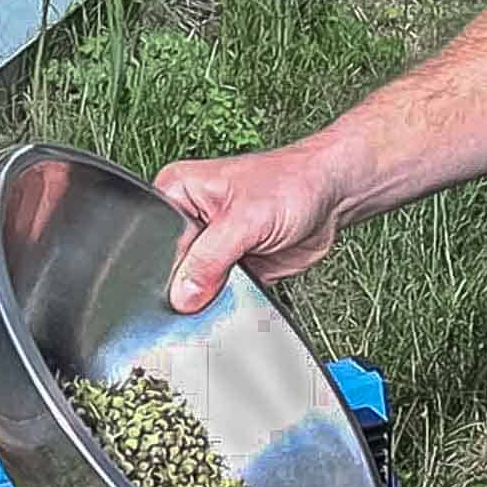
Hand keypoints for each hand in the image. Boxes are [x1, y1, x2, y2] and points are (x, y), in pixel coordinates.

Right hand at [154, 140, 344, 311]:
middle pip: (173, 268)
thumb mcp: (243, 220)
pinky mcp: (235, 268)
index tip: (177, 290)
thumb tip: (183, 295)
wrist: (333, 196)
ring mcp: (213, 247)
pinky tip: (240, 298)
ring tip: (231, 289)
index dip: (164, 268)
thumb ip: (209, 259)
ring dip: (210, 297)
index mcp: (178, 193)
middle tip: (208, 292)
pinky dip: (230, 303)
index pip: (154, 240)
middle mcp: (191, 220)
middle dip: (188, 286)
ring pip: (196, 287)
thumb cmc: (292, 183)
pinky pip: (222, 296)